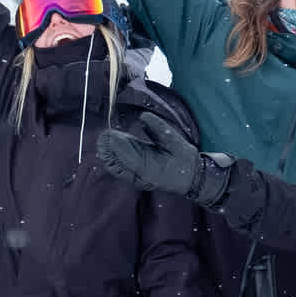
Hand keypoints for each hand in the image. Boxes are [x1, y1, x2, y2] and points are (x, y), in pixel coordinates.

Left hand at [96, 110, 232, 204]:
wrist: (193, 179)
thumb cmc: (186, 160)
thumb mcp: (175, 142)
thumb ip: (159, 129)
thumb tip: (143, 117)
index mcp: (151, 168)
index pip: (128, 156)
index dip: (117, 145)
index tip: (109, 133)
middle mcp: (142, 176)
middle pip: (118, 164)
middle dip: (109, 149)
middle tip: (103, 134)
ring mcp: (139, 179)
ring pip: (117, 168)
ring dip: (108, 155)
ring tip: (102, 140)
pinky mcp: (138, 177)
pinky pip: (121, 171)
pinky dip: (113, 161)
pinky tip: (108, 150)